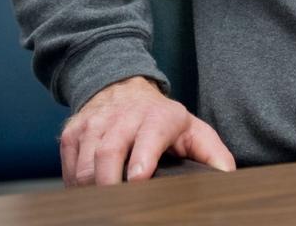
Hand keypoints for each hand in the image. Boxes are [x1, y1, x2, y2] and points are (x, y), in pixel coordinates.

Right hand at [60, 75, 235, 185]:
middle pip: (109, 153)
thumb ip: (212, 155)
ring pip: (85, 165)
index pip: (150, 135)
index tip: (139, 179)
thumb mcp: (192, 130)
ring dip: (92, 190)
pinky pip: (68, 170)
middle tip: (117, 206)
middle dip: (110, 184)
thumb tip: (227, 179)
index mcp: (159, 117)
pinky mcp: (73, 133)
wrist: (122, 88)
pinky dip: (75, 187)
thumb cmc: (162, 120)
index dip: (143, 157)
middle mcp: (124, 117)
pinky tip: (91, 190)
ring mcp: (95, 124)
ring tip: (106, 201)